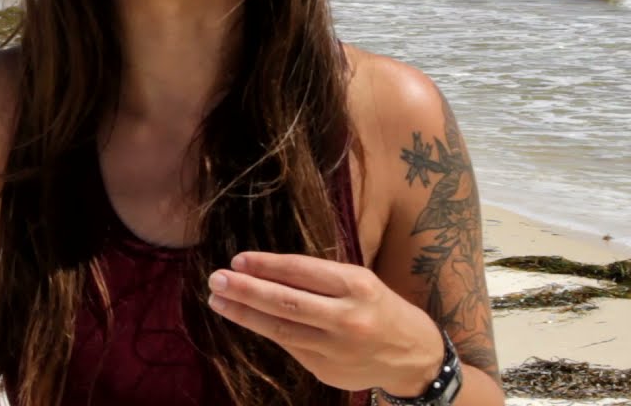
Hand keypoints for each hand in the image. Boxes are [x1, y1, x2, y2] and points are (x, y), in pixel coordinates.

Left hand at [207, 252, 443, 394]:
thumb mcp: (359, 281)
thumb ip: (319, 278)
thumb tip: (266, 270)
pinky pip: (290, 347)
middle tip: (216, 279)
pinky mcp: (326, 371)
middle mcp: (346, 317)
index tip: (238, 260)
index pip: (301, 271)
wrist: (413, 355)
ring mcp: (335, 348)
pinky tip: (246, 319)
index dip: (266, 265)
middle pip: (286, 302)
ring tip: (218, 300)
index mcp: (356, 285)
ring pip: (281, 329)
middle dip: (246, 290)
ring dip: (245, 314)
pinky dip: (266, 331)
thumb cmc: (380, 308)